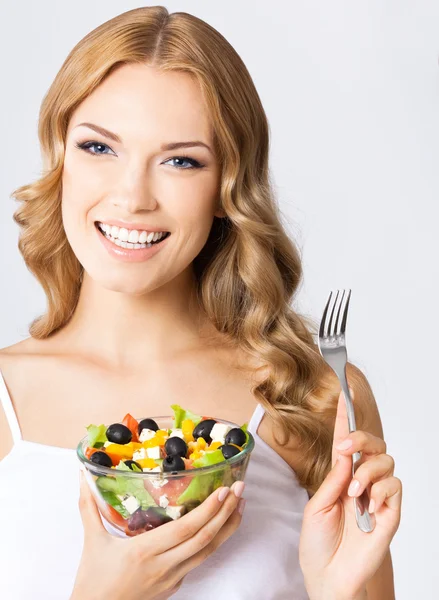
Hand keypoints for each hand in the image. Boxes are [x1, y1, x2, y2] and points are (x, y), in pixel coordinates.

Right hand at [71, 471, 244, 599]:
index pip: (186, 529)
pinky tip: (216, 527)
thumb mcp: (91, 542)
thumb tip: (83, 477)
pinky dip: (211, 543)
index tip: (224, 490)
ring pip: (207, 553)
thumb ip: (88, 507)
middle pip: (205, 539)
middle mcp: (164, 566)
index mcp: (145, 552)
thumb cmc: (92, 583)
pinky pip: (197, 562)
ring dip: (227, 528)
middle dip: (226, 513)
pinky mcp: (174, 587)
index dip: (209, 510)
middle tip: (240, 489)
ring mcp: (172, 579)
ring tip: (239, 506)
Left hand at [299, 388, 401, 599]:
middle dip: (361, 438)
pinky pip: (394, 486)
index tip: (343, 393)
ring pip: (386, 461)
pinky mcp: (390, 512)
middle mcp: (360, 482)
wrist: (328, 576)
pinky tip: (367, 504)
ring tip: (353, 492)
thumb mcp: (317, 505)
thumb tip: (347, 451)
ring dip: (368, 470)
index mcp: (339, 477)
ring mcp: (376, 496)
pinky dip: (380, 489)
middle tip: (347, 448)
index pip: (345, 442)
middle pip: (372, 444)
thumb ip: (334, 477)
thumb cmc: (317, 544)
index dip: (345, 417)